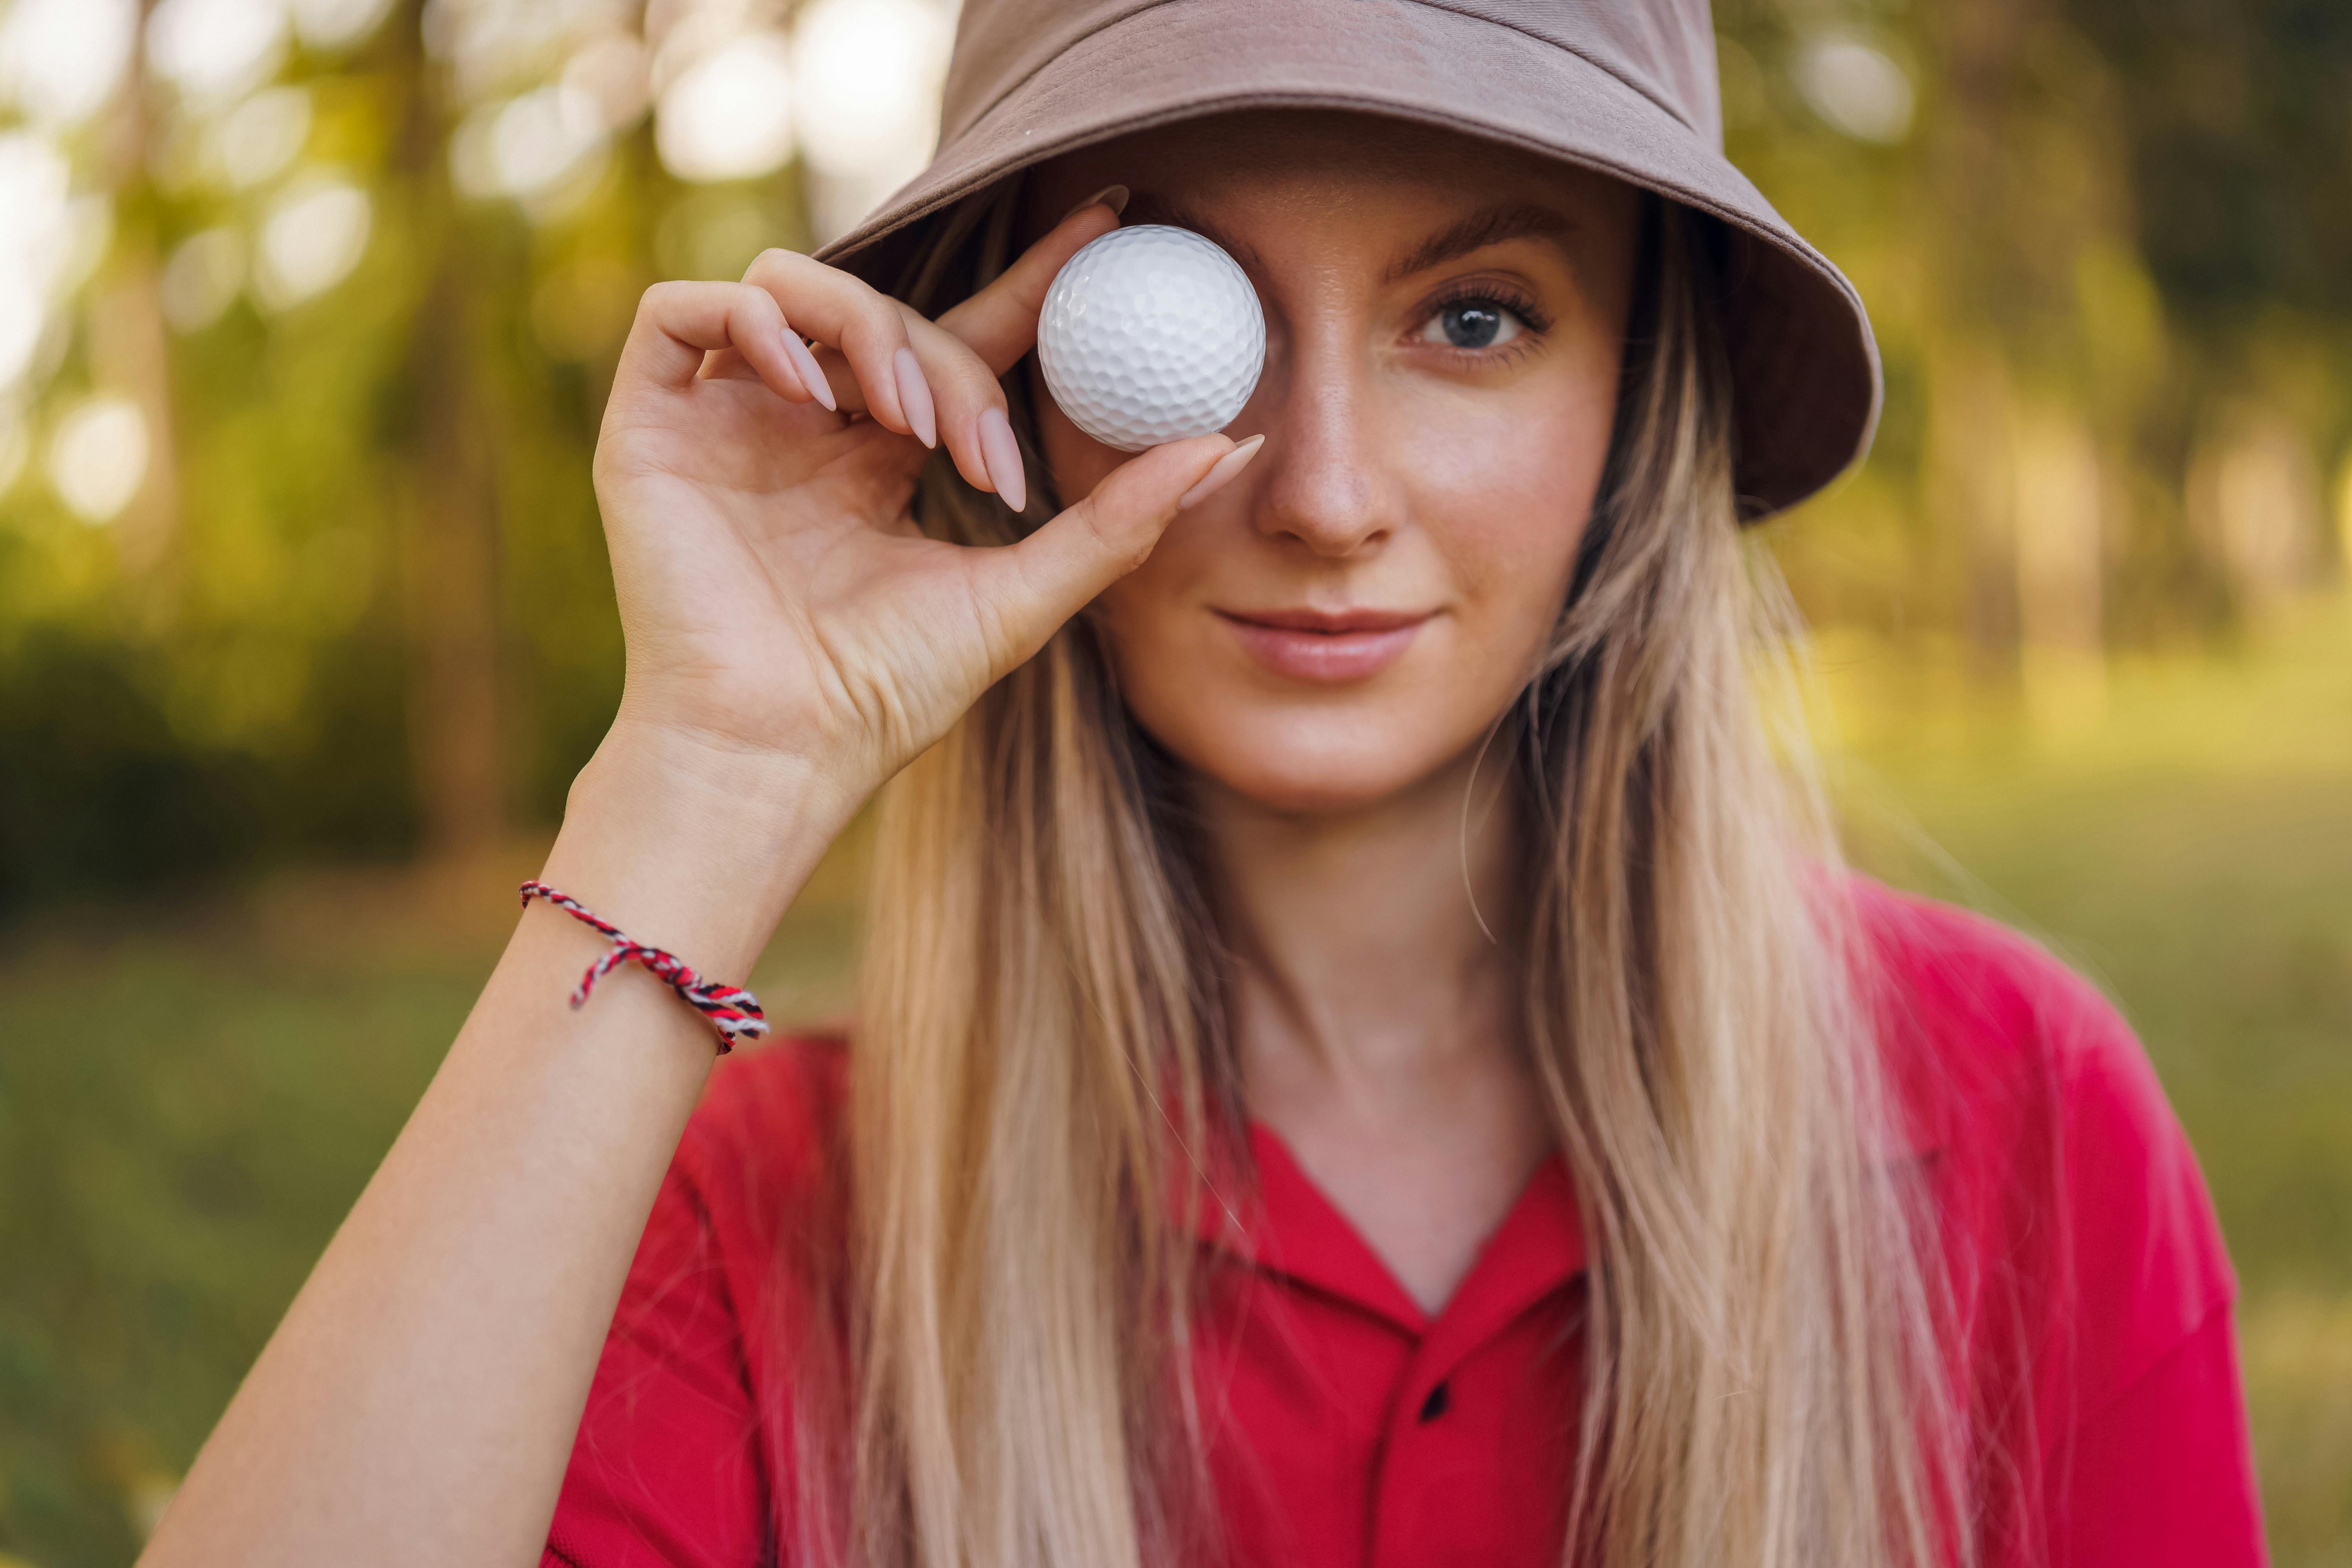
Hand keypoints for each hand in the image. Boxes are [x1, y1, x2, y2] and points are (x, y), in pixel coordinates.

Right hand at [587, 197, 1260, 806]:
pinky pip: (682, 311)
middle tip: (980, 451)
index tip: (1110, 222)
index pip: (961, 332)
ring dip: (865, 331)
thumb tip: (1230, 446)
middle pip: (889, 312)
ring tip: (903, 421)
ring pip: (790, 287)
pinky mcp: (650, 426)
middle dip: (951, 358)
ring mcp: (723, 421)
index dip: (1031, 277)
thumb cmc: (884, 693)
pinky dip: (753, 322)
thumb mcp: (1022, 594)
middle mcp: (800, 425)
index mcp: (876, 456)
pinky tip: (809, 385)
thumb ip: (1115, 523)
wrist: (779, 751)